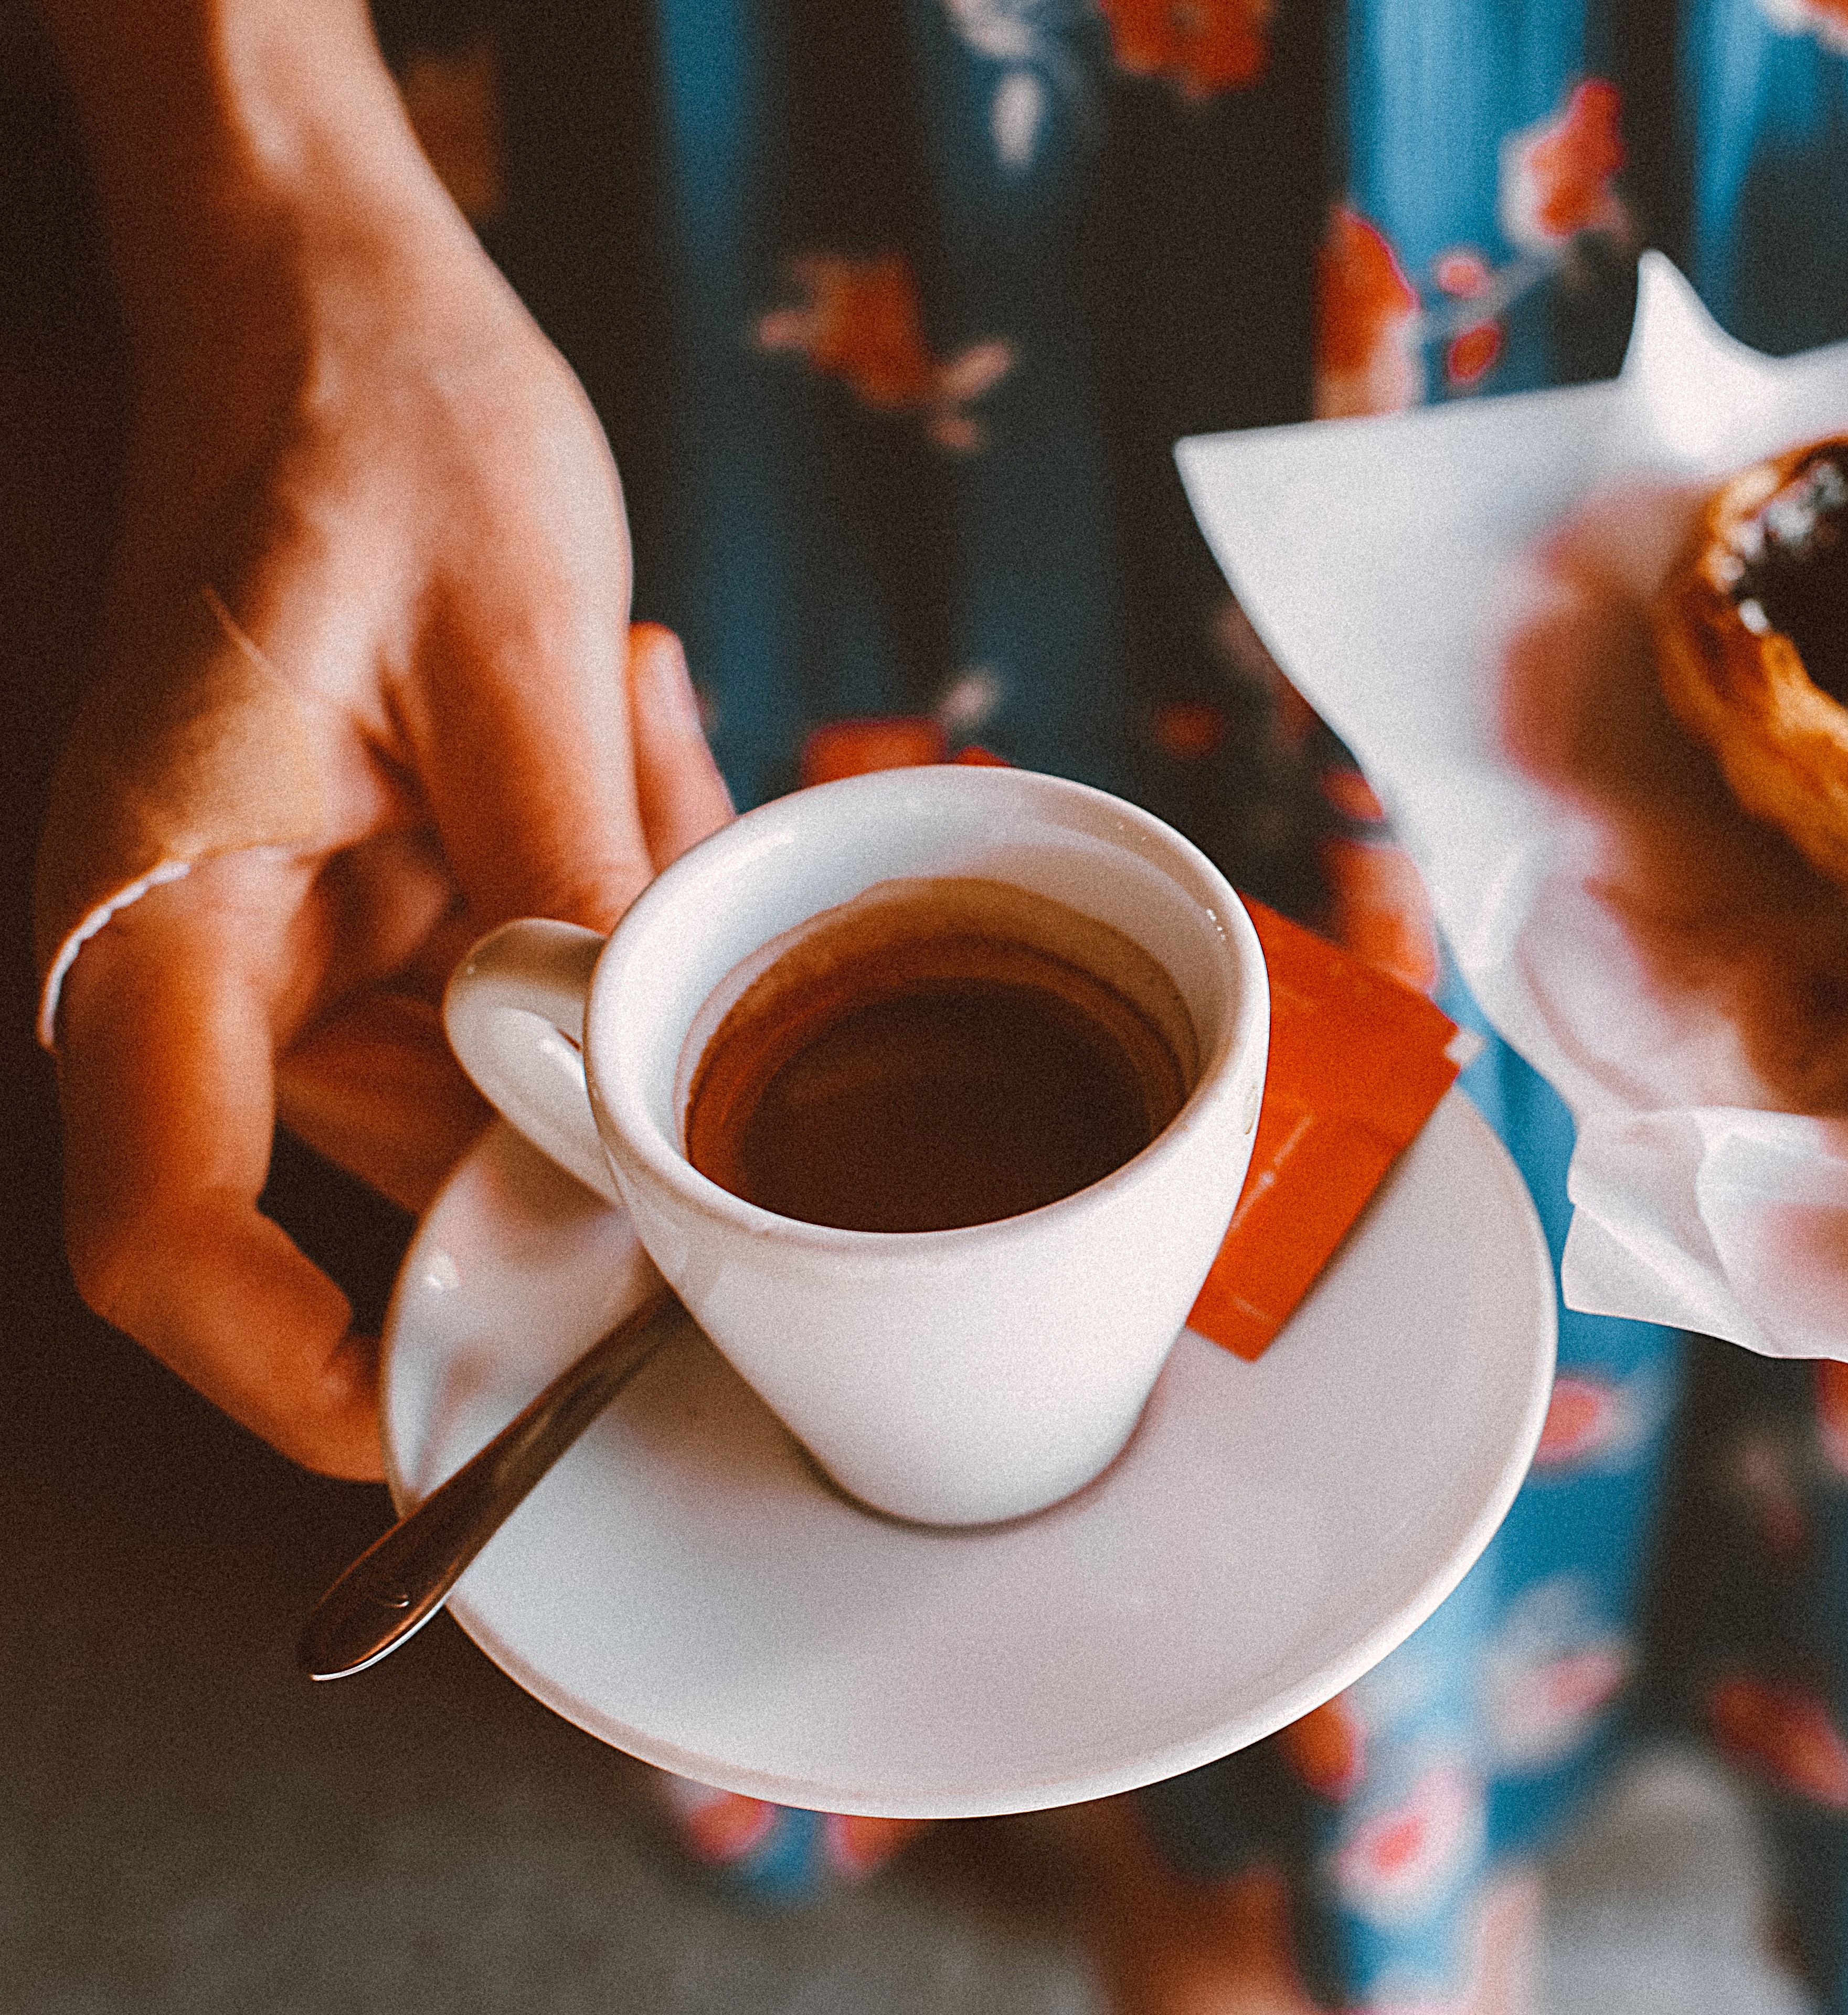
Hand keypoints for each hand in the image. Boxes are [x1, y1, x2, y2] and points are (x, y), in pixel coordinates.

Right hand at [37, 6, 730, 1476]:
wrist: (336, 304)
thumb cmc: (379, 423)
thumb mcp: (512, 636)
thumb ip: (578, 870)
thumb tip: (646, 1069)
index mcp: (159, 905)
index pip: (163, 1221)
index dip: (285, 1364)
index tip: (442, 1424)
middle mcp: (212, 949)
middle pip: (396, 1163)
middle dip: (593, 1115)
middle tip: (692, 920)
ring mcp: (309, 929)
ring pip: (501, 1074)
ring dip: (630, 966)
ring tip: (633, 722)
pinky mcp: (393, 892)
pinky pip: (535, 980)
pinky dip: (624, 900)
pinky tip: (632, 716)